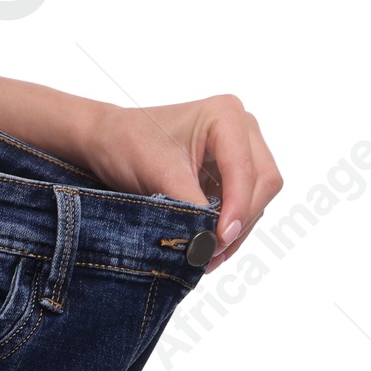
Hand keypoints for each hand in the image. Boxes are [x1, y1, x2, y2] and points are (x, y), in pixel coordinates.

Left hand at [84, 94, 282, 271]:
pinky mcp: (234, 172)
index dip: (238, 207)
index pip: (245, 169)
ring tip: (206, 255)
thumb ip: (193, 209)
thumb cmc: (129, 144)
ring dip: (235, 230)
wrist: (108, 140)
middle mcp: (242, 128)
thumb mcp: (161, 176)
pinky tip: (208, 246)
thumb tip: (213, 245)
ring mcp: (242, 149)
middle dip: (239, 220)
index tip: (220, 239)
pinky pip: (246, 204)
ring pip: (257, 198)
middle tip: (211, 252)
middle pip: (262, 183)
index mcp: (226, 114)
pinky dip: (230, 227)